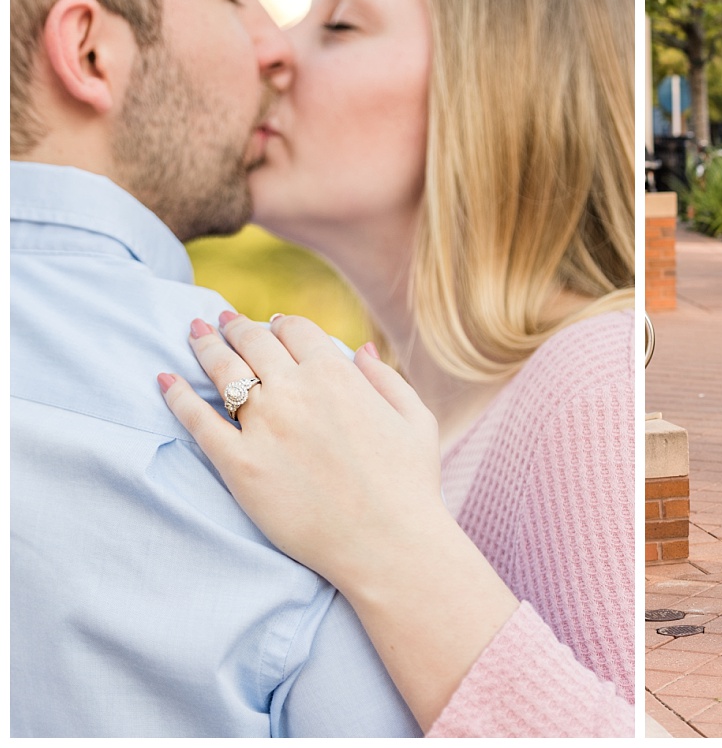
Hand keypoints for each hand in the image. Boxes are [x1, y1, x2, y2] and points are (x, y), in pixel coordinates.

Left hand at [158, 312, 444, 590]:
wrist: (386, 543)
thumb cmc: (410, 484)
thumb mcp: (415, 418)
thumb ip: (386, 378)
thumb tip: (360, 348)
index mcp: (338, 374)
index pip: (296, 329)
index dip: (282, 323)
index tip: (273, 324)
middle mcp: (295, 390)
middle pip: (253, 342)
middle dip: (236, 327)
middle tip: (221, 321)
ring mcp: (264, 426)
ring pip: (222, 371)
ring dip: (205, 346)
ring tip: (194, 333)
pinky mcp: (240, 465)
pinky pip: (198, 422)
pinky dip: (178, 397)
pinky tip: (164, 381)